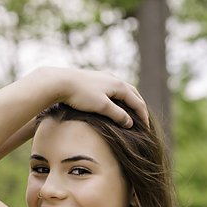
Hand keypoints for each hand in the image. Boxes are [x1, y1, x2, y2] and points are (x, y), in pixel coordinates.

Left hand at [34, 68, 149, 128]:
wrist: (59, 81)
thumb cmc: (81, 95)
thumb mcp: (102, 107)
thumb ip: (118, 115)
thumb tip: (130, 122)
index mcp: (119, 85)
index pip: (138, 102)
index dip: (144, 116)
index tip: (146, 129)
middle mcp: (114, 79)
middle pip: (133, 93)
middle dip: (140, 107)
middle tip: (144, 119)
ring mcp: (104, 77)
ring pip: (124, 89)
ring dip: (130, 100)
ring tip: (132, 110)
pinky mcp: (95, 78)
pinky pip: (114, 88)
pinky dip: (120, 97)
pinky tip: (114, 102)